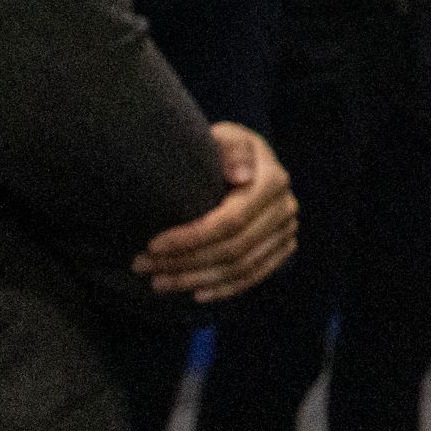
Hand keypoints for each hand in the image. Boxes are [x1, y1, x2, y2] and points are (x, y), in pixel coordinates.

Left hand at [139, 124, 298, 304]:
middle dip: (185, 262)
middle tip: (143, 266)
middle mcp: (285, 208)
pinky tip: (195, 293)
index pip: (230, 221)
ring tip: (158, 282)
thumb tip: (241, 176)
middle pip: (234, 249)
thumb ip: (231, 148)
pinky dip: (225, 289)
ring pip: (242, 267)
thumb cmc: (226, 148)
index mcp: (272, 180)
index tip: (152, 244)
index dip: (190, 238)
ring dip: (197, 279)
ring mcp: (286, 230)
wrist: (249, 160)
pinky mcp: (283, 247)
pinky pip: (255, 276)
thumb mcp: (226, 136)